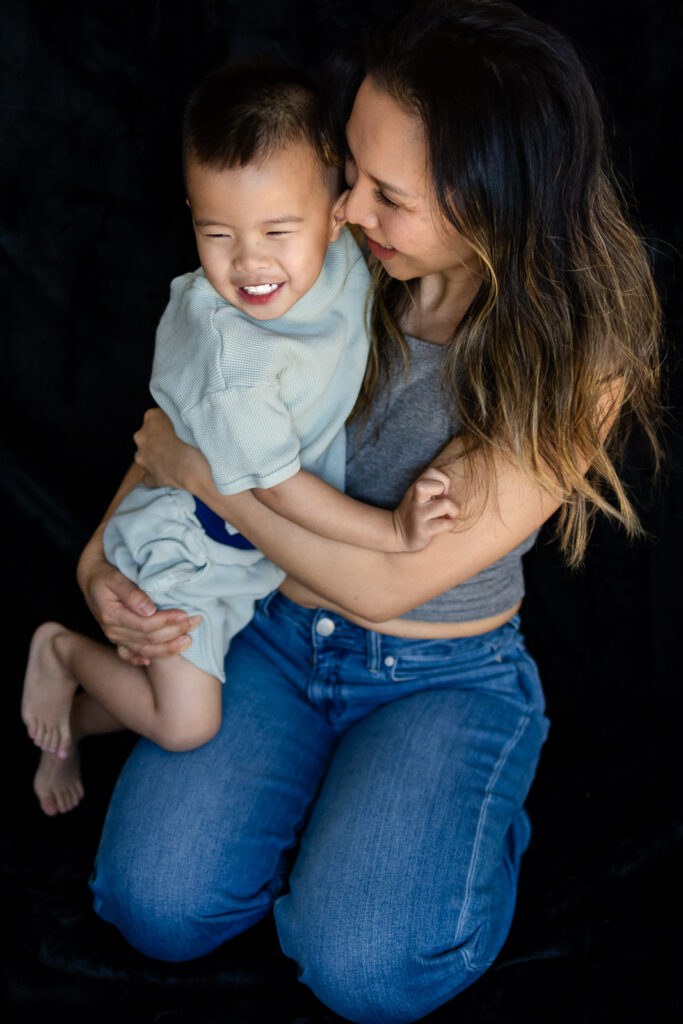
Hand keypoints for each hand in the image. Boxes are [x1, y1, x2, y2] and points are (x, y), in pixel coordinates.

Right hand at [77, 537, 198, 664]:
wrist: (92, 579)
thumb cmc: (105, 574)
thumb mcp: (114, 577)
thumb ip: (131, 593)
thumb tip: (149, 609)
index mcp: (112, 615)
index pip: (146, 625)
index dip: (168, 621)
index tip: (186, 614)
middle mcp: (113, 631)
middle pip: (149, 639)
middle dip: (175, 632)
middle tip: (196, 621)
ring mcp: (115, 638)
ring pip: (144, 650)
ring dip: (168, 648)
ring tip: (188, 640)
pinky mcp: (117, 640)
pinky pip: (129, 655)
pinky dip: (141, 660)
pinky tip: (152, 662)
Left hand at [133, 407, 209, 491]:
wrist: (192, 467)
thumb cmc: (193, 439)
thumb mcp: (188, 417)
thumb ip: (178, 416)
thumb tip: (179, 417)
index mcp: (152, 418)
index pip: (156, 416)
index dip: (167, 423)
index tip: (177, 428)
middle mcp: (142, 436)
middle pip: (148, 435)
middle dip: (158, 440)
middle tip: (176, 443)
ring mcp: (143, 458)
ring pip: (146, 455)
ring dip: (156, 456)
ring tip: (174, 459)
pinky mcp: (151, 477)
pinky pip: (150, 476)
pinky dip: (157, 475)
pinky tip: (169, 474)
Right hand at [392, 468, 458, 551]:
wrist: (398, 532)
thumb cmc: (416, 511)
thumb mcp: (418, 494)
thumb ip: (432, 485)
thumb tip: (449, 490)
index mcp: (415, 488)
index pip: (432, 472)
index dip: (443, 480)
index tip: (442, 492)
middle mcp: (415, 500)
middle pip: (426, 485)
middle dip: (442, 488)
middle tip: (444, 499)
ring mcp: (418, 516)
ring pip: (444, 504)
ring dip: (454, 510)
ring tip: (449, 515)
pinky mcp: (422, 531)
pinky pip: (445, 524)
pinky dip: (451, 524)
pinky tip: (446, 525)